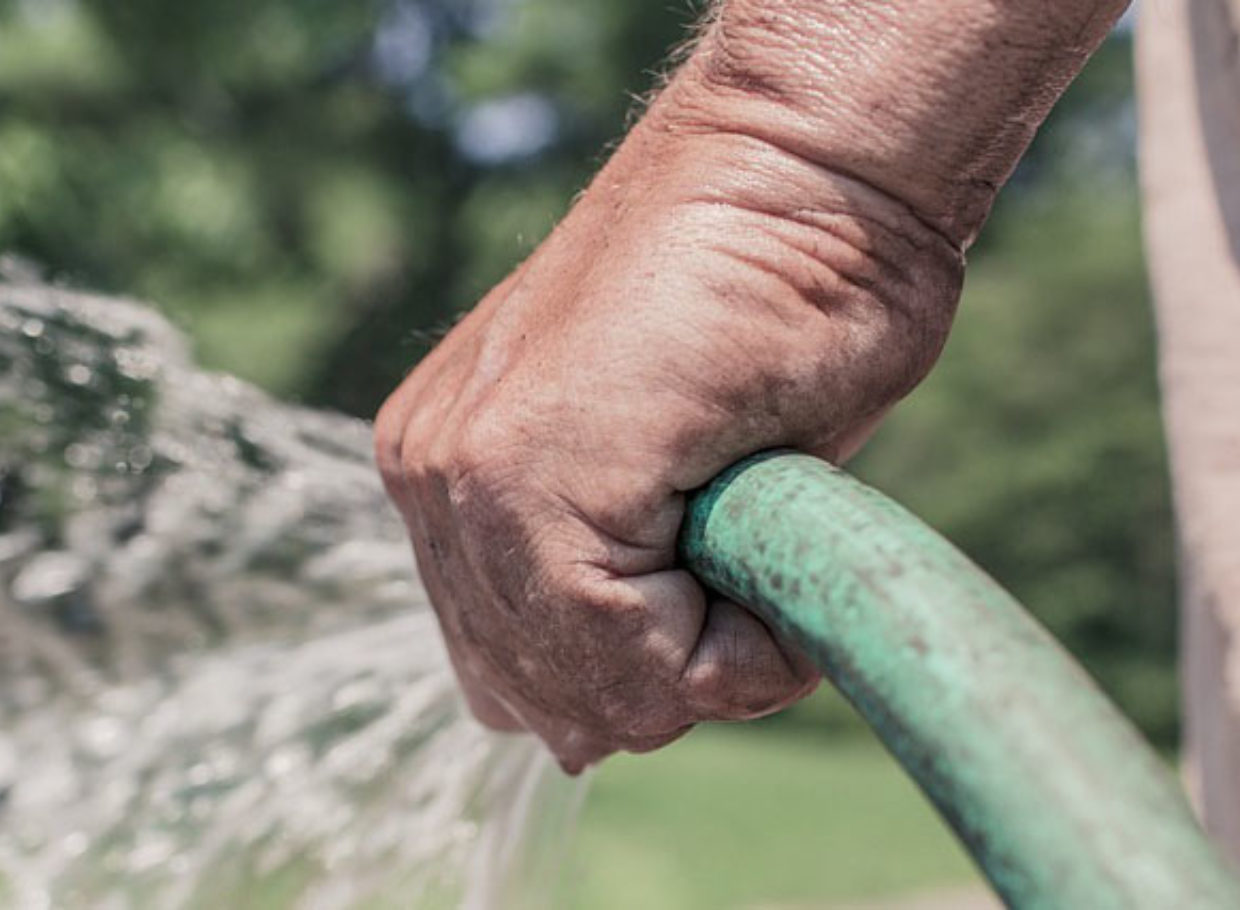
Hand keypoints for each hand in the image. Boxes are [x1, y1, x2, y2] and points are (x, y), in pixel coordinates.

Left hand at [374, 65, 967, 771]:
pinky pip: (629, 658)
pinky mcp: (519, 474)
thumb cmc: (776, 304)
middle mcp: (432, 480)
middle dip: (665, 677)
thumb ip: (611, 585)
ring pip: (587, 694)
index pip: (518, 676)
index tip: (728, 582)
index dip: (646, 672)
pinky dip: (735, 649)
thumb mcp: (675, 479)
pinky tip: (764, 541)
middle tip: (747, 563)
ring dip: (705, 661)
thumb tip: (582, 734)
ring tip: (757, 541)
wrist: (808, 174)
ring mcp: (461, 475)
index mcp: (451, 477)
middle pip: (541, 703)